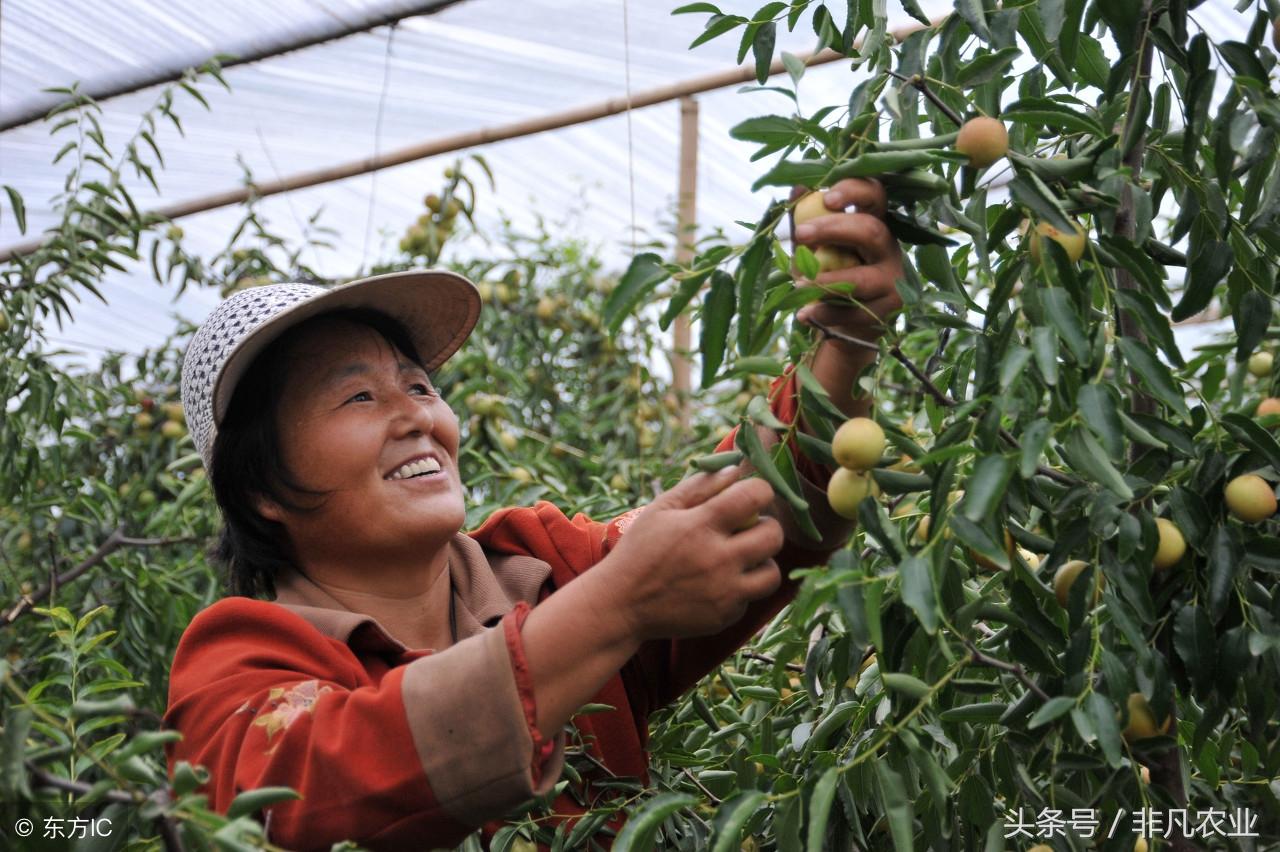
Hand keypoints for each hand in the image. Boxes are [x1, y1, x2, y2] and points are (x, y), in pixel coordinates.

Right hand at [602, 467, 784, 641]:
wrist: (621, 605)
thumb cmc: (639, 550)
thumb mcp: (661, 510)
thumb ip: (699, 486)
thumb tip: (736, 469)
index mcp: (701, 526)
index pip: (754, 497)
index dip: (760, 491)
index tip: (751, 496)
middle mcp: (718, 559)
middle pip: (774, 536)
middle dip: (766, 526)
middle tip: (748, 529)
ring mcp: (724, 592)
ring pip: (772, 574)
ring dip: (761, 562)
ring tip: (740, 559)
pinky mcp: (724, 617)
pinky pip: (750, 599)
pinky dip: (739, 589)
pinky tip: (717, 584)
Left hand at [790, 178, 903, 346]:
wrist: (845, 321)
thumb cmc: (829, 272)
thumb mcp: (816, 245)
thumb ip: (806, 219)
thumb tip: (797, 190)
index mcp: (874, 223)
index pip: (875, 195)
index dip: (855, 191)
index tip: (827, 198)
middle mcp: (889, 248)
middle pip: (871, 231)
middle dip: (833, 229)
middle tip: (800, 234)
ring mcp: (892, 279)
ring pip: (861, 279)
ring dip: (825, 282)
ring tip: (798, 284)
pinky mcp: (888, 309)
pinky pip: (855, 312)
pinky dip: (826, 314)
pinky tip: (804, 315)